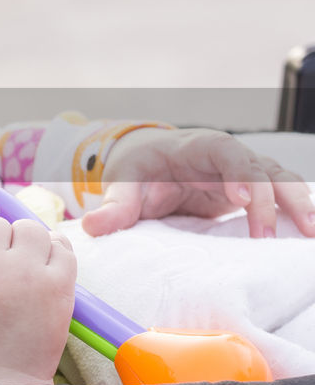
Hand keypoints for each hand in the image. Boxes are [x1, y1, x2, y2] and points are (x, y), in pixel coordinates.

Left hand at [81, 128, 314, 238]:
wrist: (150, 166)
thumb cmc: (139, 171)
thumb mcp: (123, 185)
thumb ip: (113, 207)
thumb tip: (91, 227)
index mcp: (200, 147)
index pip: (228, 155)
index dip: (239, 175)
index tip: (240, 203)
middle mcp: (230, 156)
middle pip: (263, 170)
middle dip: (274, 200)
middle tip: (269, 237)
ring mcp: (246, 173)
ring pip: (283, 182)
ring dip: (299, 206)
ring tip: (311, 235)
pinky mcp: (254, 192)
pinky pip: (283, 197)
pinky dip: (299, 211)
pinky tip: (309, 235)